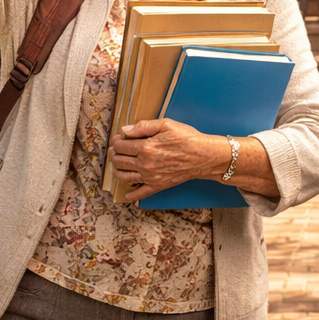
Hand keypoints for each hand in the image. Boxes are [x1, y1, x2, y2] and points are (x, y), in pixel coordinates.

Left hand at [109, 118, 228, 201]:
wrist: (204, 156)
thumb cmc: (188, 138)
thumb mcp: (167, 124)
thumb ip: (144, 126)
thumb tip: (126, 130)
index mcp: (146, 148)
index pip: (121, 146)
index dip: (116, 141)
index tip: (118, 138)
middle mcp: (145, 164)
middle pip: (120, 161)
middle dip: (114, 154)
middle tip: (115, 150)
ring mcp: (150, 177)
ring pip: (124, 176)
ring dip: (116, 170)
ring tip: (116, 164)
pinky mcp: (158, 185)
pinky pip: (140, 193)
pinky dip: (131, 194)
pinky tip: (126, 194)